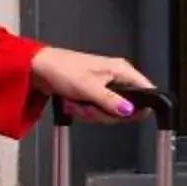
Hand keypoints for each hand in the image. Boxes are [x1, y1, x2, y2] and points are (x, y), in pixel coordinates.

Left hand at [30, 47, 157, 123]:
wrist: (40, 70)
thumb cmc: (63, 69)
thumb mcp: (89, 88)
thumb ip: (111, 101)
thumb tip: (129, 111)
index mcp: (121, 70)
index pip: (146, 89)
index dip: (141, 106)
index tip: (128, 115)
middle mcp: (116, 78)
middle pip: (126, 108)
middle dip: (105, 113)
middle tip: (90, 107)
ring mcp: (105, 87)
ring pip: (110, 112)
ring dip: (92, 113)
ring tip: (78, 104)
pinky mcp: (95, 95)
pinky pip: (98, 112)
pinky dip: (85, 112)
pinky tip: (75, 105)